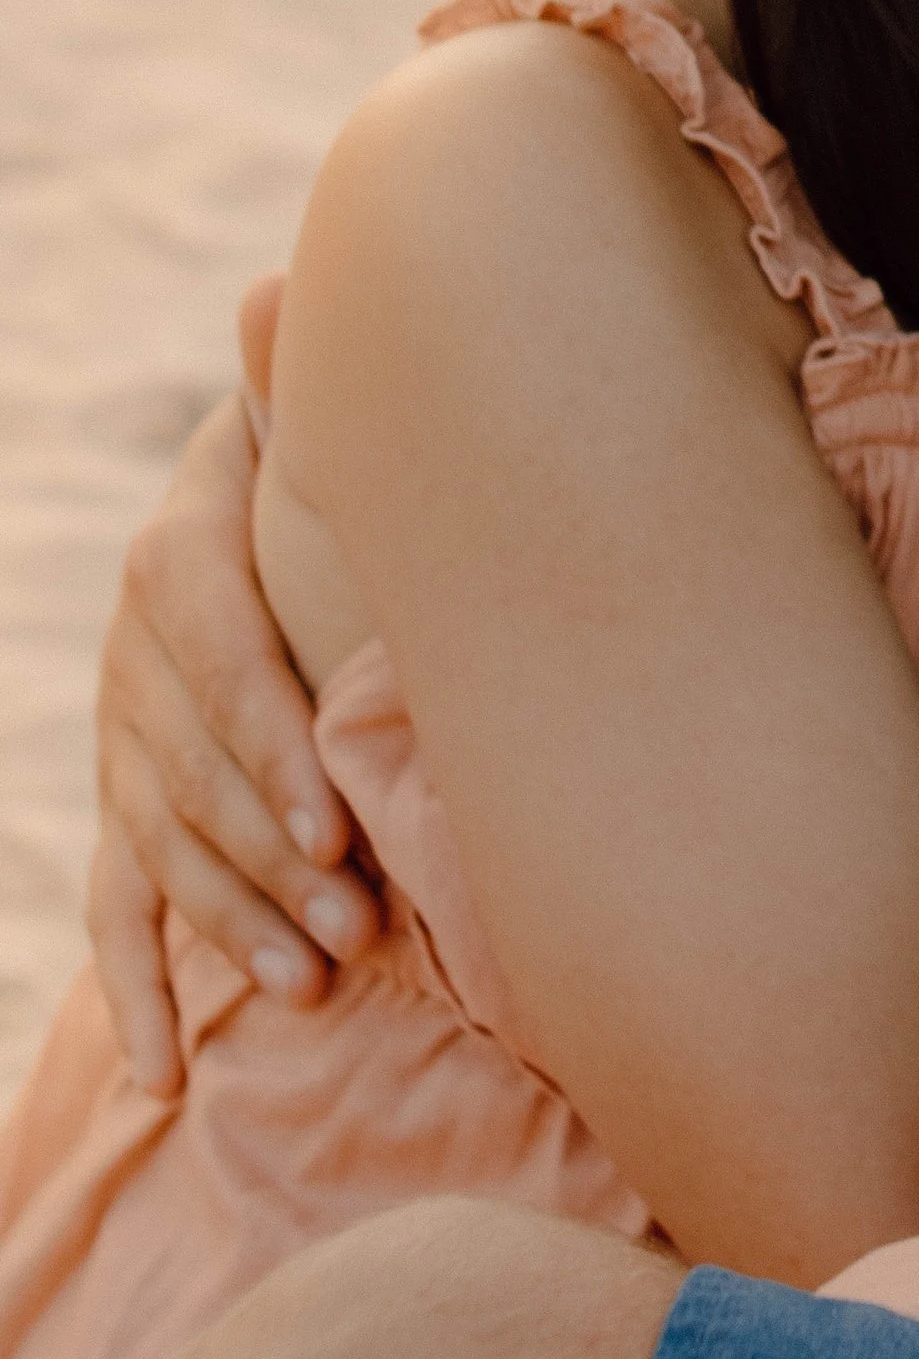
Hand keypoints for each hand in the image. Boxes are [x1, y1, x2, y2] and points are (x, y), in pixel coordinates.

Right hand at [90, 289, 378, 1097]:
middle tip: (359, 926)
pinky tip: (164, 1075)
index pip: (210, 653)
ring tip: (316, 987)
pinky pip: (119, 906)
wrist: (271, 499)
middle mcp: (135, 654)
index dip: (266, 740)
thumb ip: (288, 376)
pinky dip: (137, 991)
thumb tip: (276, 283)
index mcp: (177, 555)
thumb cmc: (320, 468)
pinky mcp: (134, 806)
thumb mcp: (308, 424)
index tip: (335, 820)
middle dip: (271, 856)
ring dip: (232, 925)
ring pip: (163, 845)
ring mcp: (126, 737)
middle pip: (188, 769)